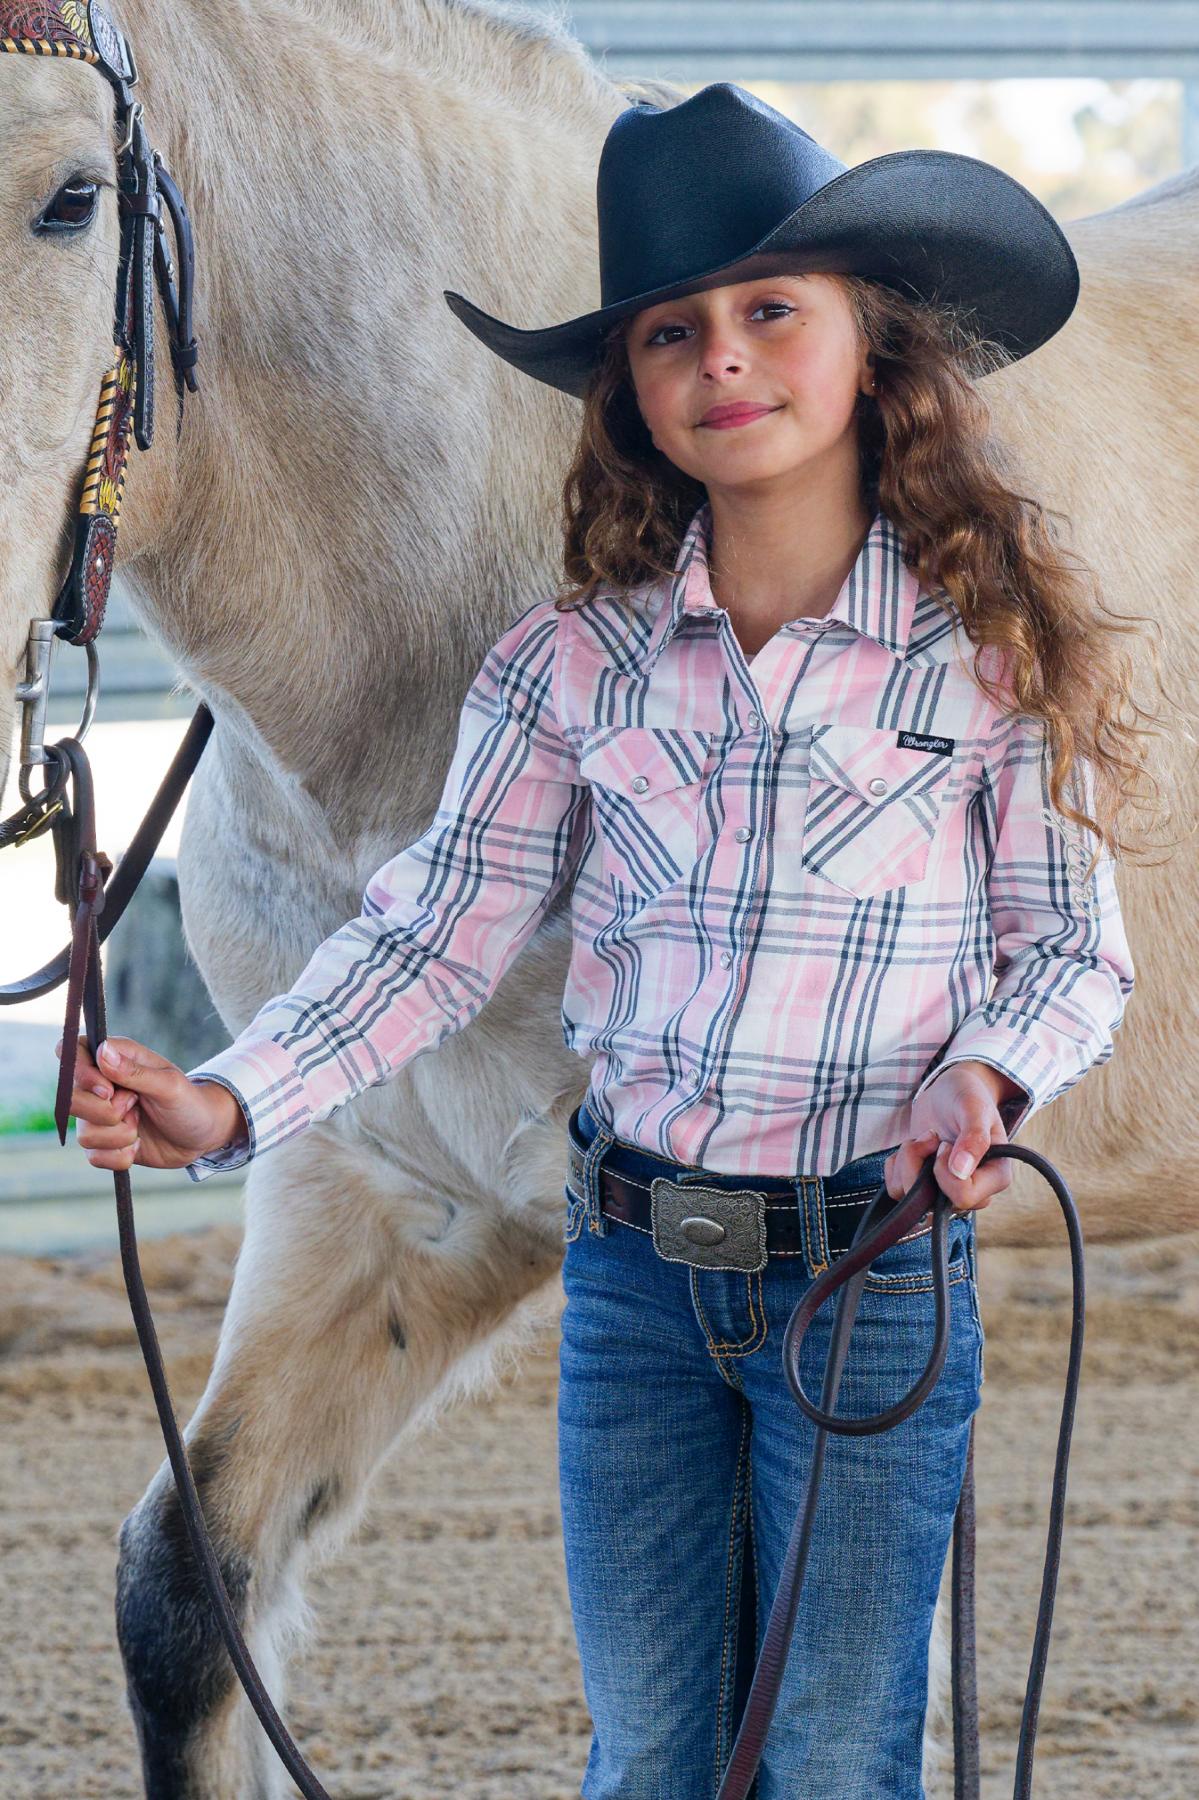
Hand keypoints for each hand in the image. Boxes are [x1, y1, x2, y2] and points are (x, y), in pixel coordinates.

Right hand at [54, 1033, 248, 1172]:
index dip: (80, 1073)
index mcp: (115, 1059)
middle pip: (69, 1100)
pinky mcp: (103, 1143)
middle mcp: (100, 1086)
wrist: (202, 1136)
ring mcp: (98, 1116)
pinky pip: (94, 1156)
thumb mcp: (170, 1085)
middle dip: (106, 1113)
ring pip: (83, 1133)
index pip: (72, 1052)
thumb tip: (103, 1052)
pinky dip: (120, 1156)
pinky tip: (137, 1146)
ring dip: (119, 1136)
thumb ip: (136, 1072)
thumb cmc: (190, 1102)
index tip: (108, 1090)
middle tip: (135, 1107)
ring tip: (140, 1127)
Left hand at [884, 1062, 1016, 1212]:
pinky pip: (897, 1189)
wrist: (950, 1092)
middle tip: (931, 1137)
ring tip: (922, 1139)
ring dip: (907, 1162)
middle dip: (920, 1164)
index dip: (945, 1171)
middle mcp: (973, 1191)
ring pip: (910, 1197)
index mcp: (995, 1177)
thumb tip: (960, 1171)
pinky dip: (896, 1166)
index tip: (944, 1144)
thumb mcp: (974, 1108)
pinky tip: (913, 1146)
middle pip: (935, 1204)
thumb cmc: (968, 1097)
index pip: (965, 1197)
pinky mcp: (924, 1185)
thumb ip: (974, 1137)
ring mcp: (946, 1190)